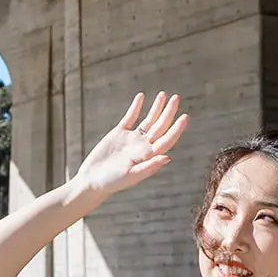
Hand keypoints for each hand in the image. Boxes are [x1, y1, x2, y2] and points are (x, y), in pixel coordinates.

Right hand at [71, 92, 187, 201]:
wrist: (92, 180)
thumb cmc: (112, 182)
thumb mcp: (131, 175)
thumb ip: (149, 166)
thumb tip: (168, 157)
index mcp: (149, 156)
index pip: (167, 139)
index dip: (176, 129)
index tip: (185, 116)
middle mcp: (143, 146)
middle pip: (160, 126)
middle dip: (168, 112)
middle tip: (176, 98)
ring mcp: (132, 139)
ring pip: (148, 120)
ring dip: (156, 108)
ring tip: (163, 94)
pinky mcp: (119, 134)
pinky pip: (130, 117)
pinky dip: (136, 107)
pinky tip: (141, 96)